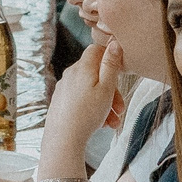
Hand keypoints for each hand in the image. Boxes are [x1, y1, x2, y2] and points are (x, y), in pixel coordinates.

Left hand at [42, 39, 124, 173]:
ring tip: (113, 122)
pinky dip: (93, 109)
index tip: (119, 73)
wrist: (63, 138)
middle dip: (112, 90)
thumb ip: (111, 65)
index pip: (96, 50)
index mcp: (82, 67)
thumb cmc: (87, 114)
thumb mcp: (106, 88)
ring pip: (90, 91)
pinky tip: (101, 124)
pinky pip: (81, 101)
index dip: (109, 59)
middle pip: (95, 74)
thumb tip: (114, 43)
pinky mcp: (61, 102)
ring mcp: (64, 89)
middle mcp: (71, 74)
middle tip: (120, 108)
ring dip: (105, 104)